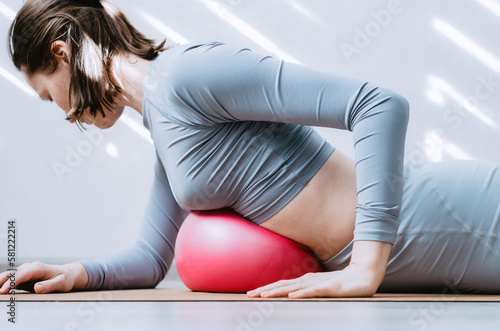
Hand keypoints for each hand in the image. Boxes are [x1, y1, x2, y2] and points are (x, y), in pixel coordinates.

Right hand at [0, 262, 88, 293]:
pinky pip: (12, 281)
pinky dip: (4, 285)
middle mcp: (30, 268)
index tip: (3, 291)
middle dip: (1, 282)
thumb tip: (36, 288)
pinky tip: (0, 291)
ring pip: (9, 276)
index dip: (11, 283)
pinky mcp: (24, 278)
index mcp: (38, 268)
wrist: (68, 274)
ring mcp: (26, 272)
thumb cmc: (65, 279)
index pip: (21, 275)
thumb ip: (49, 286)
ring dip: (0, 282)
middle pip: (12, 274)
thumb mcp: (61, 283)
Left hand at [247, 264, 379, 297]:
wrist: (363, 276)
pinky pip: (314, 291)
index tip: (252, 293)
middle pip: (283, 285)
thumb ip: (306, 290)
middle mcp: (308, 280)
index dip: (266, 288)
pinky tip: (293, 296)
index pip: (282, 285)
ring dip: (278, 291)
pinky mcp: (330, 287)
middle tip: (250, 295)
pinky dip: (302, 294)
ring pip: (295, 288)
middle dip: (266, 290)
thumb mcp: (319, 287)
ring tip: (264, 295)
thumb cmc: (340, 283)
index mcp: (305, 280)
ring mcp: (319, 283)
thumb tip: (290, 294)